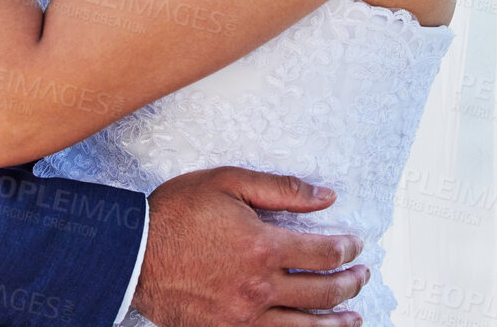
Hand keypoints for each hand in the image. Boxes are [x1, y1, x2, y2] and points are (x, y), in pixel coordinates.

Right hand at [134, 168, 368, 326]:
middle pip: (321, 293)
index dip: (346, 249)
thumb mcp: (227, 183)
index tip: (356, 244)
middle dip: (349, 284)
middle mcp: (259, 287)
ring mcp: (244, 317)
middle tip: (362, 276)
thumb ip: (281, 189)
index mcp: (263, 247)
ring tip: (353, 318)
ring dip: (335, 323)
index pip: (322, 253)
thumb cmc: (176, 213)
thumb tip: (325, 196)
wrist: (133, 254)